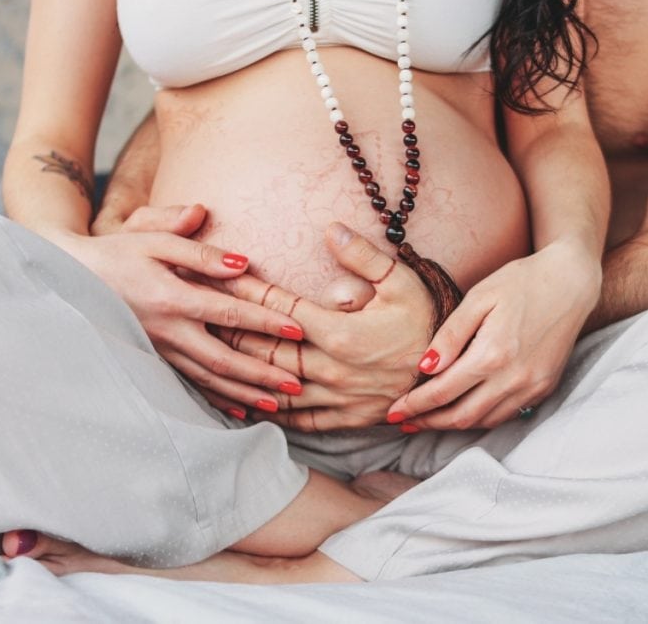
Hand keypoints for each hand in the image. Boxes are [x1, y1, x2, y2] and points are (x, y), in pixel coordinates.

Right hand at [44, 205, 304, 411]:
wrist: (69, 279)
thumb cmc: (118, 252)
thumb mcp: (153, 238)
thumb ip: (198, 251)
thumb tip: (242, 261)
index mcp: (171, 298)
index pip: (227, 313)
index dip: (264, 321)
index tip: (297, 329)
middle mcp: (166, 331)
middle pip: (222, 359)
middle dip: (261, 373)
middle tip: (298, 384)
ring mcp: (158, 351)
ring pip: (207, 379)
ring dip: (243, 393)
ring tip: (278, 405)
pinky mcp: (153, 362)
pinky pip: (189, 387)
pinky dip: (215, 401)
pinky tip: (240, 412)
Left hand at [210, 223, 434, 430]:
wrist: (452, 373)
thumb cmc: (425, 322)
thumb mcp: (403, 282)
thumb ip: (364, 257)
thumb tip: (331, 230)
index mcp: (341, 332)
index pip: (280, 307)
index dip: (247, 287)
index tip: (220, 271)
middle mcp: (331, 368)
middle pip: (264, 347)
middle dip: (228, 326)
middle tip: (195, 308)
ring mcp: (335, 398)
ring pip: (271, 384)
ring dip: (237, 368)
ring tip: (205, 353)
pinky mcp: (342, 419)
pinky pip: (294, 419)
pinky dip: (264, 409)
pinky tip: (241, 399)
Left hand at [387, 240, 601, 429]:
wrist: (572, 281)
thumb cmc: (522, 281)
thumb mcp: (479, 298)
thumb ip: (450, 335)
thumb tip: (424, 368)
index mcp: (493, 354)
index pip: (442, 392)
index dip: (414, 406)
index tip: (393, 412)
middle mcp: (514, 378)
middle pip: (461, 416)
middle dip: (428, 422)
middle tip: (404, 422)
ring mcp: (533, 387)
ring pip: (484, 421)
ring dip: (453, 424)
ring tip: (428, 420)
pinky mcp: (545, 388)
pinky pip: (507, 414)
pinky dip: (480, 418)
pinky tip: (464, 410)